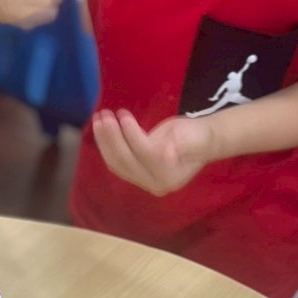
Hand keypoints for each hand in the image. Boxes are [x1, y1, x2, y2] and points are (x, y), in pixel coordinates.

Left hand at [92, 109, 218, 195]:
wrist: (198, 143)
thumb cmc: (198, 136)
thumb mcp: (196, 136)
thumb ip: (183, 143)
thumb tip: (168, 152)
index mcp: (171, 178)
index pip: (146, 155)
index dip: (133, 135)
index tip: (123, 114)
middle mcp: (155, 184)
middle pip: (128, 161)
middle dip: (113, 136)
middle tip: (105, 113)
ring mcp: (143, 181)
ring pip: (117, 163)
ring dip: (104, 140)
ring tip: (99, 117)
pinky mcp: (135, 174)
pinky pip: (115, 162)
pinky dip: (105, 146)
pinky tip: (100, 128)